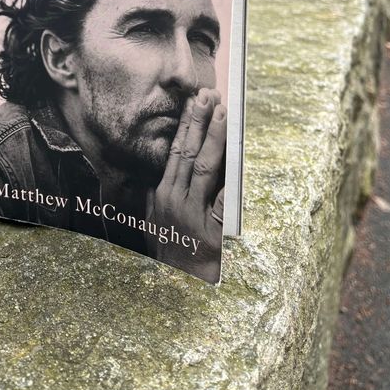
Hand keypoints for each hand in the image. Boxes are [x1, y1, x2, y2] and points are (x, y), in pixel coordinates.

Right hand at [150, 88, 225, 282]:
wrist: (175, 294)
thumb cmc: (168, 256)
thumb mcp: (155, 225)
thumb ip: (156, 198)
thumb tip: (160, 173)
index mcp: (162, 195)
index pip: (174, 151)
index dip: (185, 125)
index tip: (193, 103)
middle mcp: (173, 200)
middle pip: (188, 152)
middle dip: (199, 121)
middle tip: (208, 96)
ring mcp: (191, 214)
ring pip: (204, 166)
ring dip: (214, 137)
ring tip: (221, 113)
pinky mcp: (210, 231)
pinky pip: (223, 196)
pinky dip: (229, 172)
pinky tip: (235, 152)